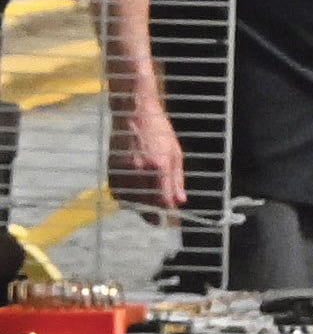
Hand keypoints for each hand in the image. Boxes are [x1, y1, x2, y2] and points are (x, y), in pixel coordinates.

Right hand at [112, 88, 183, 212]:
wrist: (133, 114)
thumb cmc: (159, 132)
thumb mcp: (176, 153)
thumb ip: (177, 179)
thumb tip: (180, 202)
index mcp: (160, 165)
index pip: (163, 199)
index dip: (166, 211)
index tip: (167, 217)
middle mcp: (140, 169)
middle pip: (145, 204)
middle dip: (151, 214)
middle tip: (155, 219)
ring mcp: (124, 169)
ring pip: (129, 200)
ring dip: (137, 206)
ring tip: (144, 205)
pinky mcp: (111, 168)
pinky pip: (117, 192)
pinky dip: (124, 197)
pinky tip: (132, 194)